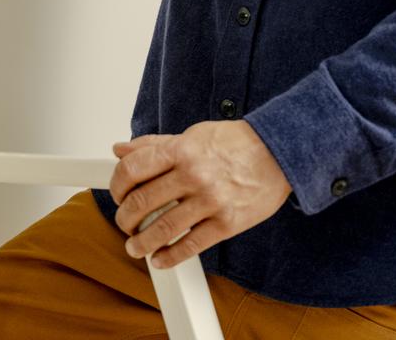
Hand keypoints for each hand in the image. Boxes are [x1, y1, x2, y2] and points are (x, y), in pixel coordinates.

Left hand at [108, 120, 290, 268]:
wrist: (279, 154)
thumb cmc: (236, 143)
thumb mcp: (192, 135)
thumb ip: (155, 144)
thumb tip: (121, 149)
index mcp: (181, 150)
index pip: (133, 169)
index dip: (117, 185)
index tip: (117, 194)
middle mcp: (193, 175)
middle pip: (142, 202)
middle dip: (125, 217)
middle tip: (124, 222)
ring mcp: (210, 201)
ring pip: (163, 229)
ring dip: (141, 243)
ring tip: (135, 247)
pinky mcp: (227, 224)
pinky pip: (191, 246)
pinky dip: (170, 257)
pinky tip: (161, 259)